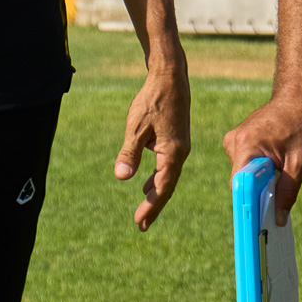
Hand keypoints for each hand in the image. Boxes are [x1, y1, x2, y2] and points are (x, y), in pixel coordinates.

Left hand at [114, 52, 190, 230]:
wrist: (170, 77)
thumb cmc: (152, 100)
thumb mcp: (136, 127)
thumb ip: (129, 153)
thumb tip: (121, 178)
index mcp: (172, 153)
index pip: (161, 188)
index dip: (150, 206)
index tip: (139, 222)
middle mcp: (180, 153)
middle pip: (167, 186)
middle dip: (154, 206)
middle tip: (141, 225)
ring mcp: (181, 147)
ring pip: (168, 177)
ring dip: (156, 193)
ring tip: (144, 210)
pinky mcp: (177, 140)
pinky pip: (169, 166)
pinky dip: (159, 178)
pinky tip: (148, 183)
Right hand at [223, 93, 301, 224]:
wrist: (296, 98)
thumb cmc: (300, 127)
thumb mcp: (299, 163)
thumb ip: (287, 192)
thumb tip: (279, 220)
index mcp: (246, 146)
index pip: (238, 185)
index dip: (248, 204)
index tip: (259, 222)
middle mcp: (233, 142)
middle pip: (240, 181)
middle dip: (257, 192)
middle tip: (278, 198)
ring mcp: (234, 139)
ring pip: (242, 174)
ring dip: (259, 180)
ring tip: (281, 170)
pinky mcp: (238, 139)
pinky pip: (244, 164)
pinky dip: (258, 170)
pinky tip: (275, 163)